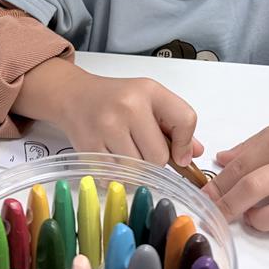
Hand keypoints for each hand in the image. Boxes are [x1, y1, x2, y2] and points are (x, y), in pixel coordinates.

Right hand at [14, 58, 202, 166]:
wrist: (73, 95)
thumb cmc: (116, 99)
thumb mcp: (149, 100)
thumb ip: (175, 125)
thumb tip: (195, 154)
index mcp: (149, 91)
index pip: (185, 120)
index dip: (185, 144)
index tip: (179, 154)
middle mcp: (128, 106)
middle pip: (159, 157)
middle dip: (155, 162)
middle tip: (144, 151)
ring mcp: (106, 127)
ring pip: (137, 170)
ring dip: (136, 171)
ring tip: (126, 153)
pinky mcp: (89, 146)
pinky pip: (116, 176)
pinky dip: (117, 175)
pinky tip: (112, 158)